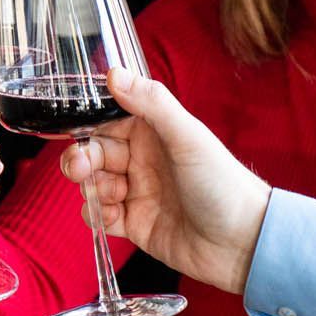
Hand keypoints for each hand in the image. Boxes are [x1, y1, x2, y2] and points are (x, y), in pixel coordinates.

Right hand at [60, 67, 270, 294]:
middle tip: (81, 168)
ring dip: (91, 188)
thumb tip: (114, 73)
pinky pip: (100, 216)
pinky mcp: (134, 225)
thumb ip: (151, 103)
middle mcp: (143, 160)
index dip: (88, 123)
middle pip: (95, 152)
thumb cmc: (223, 183)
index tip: (73, 127)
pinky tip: (114, 218)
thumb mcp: (187, 136)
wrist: (242, 242)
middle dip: (81, 158)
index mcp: (155, 133)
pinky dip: (97, 215)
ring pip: (93, 184)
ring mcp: (137, 193)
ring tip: (112, 195)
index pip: (109, 120)